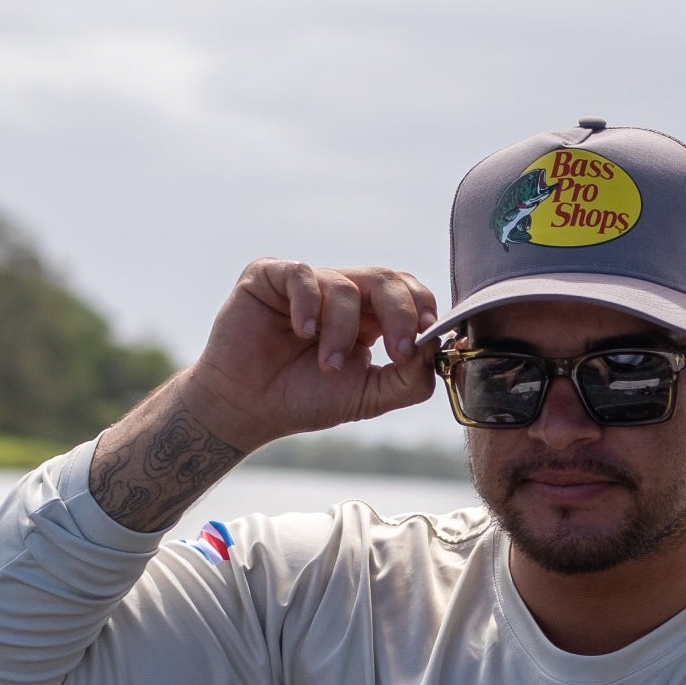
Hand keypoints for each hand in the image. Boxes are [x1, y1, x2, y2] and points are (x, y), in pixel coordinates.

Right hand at [89, 262, 439, 530]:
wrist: (247, 410)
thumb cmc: (304, 399)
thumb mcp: (368, 395)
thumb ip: (408, 379)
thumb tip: (438, 352)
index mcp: (368, 314)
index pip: (408, 292)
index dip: (422, 310)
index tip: (426, 341)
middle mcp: (340, 291)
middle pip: (386, 279)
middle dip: (400, 314)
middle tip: (398, 351)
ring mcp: (305, 281)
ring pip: (344, 285)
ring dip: (342, 330)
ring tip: (328, 364)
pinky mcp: (269, 276)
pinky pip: (301, 274)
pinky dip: (309, 304)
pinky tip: (304, 333)